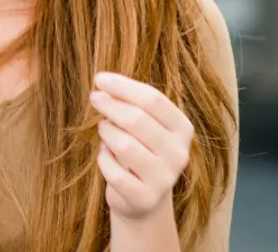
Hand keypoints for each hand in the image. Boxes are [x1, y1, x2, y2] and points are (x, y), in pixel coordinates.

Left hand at [90, 71, 193, 222]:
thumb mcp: (144, 124)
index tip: (99, 79)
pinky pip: (113, 171)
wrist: (144, 198)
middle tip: (94, 97)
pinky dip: (103, 159)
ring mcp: (164, 178)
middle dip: (110, 104)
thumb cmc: (140, 150)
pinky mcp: (145, 197)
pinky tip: (106, 156)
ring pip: (123, 144)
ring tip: (104, 129)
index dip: (123, 87)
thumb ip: (131, 104)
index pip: (153, 100)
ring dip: (106, 132)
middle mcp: (178, 154)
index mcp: (182, 129)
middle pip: (137, 119)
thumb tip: (104, 84)